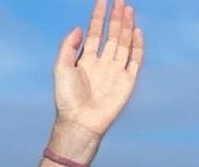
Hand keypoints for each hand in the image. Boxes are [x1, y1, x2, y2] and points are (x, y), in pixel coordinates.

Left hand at [53, 0, 143, 137]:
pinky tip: (136, 31)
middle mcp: (102, 64)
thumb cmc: (67, 99)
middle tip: (119, 1)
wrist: (80, 121)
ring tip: (127, 10)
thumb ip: (68, 48)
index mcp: (86, 61)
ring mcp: (115, 71)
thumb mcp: (61, 69)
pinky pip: (134, 60)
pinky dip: (137, 46)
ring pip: (123, 43)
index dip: (98, 17)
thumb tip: (78, 28)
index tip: (102, 2)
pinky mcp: (127, 81)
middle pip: (111, 35)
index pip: (95, 33)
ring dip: (126, 27)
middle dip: (115, 18)